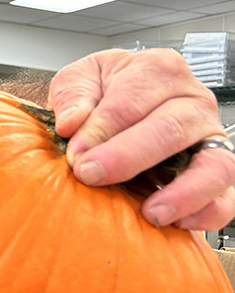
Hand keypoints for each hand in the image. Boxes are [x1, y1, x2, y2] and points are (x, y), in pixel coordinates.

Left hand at [49, 48, 234, 230]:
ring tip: (149, 213)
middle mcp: (193, 100)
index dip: (100, 129)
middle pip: (170, 129)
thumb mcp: (79, 79)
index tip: (76, 154)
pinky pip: (227, 196)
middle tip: (92, 176)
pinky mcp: (221, 169)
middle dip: (127, 157)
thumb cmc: (103, 93)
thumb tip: (72, 122)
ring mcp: (212, 136)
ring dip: (182, 192)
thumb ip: (73, 95)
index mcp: (158, 70)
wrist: (120, 109)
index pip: (131, 100)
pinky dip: (207, 212)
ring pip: (213, 165)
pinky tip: (174, 222)